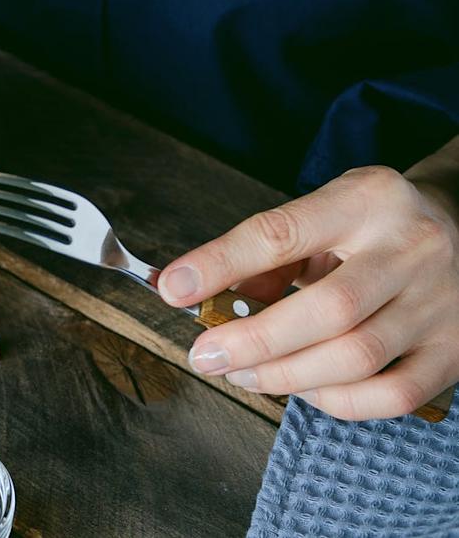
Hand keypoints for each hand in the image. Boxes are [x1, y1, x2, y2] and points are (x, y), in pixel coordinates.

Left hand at [158, 165, 458, 420]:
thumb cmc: (376, 224)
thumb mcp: (324, 213)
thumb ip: (271, 255)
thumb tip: (208, 298)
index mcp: (366, 201)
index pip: (281, 233)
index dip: (220, 263)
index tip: (173, 288)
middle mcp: (411, 249)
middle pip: (328, 309)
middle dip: (254, 341)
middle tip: (206, 356)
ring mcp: (442, 304)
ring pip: (357, 357)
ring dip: (286, 375)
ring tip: (244, 374)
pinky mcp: (457, 351)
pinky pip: (392, 394)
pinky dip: (337, 401)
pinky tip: (304, 390)